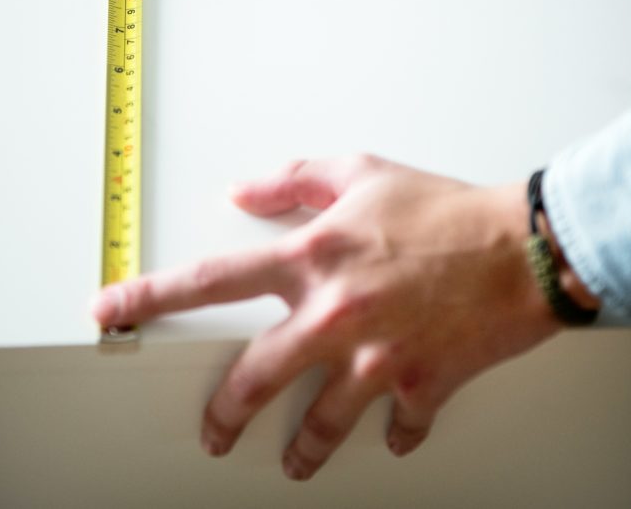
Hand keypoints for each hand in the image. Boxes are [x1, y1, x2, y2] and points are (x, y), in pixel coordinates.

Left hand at [92, 154, 559, 479]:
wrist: (519, 248)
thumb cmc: (442, 208)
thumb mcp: (360, 171)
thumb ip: (292, 180)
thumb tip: (242, 192)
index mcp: (312, 259)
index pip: (212, 279)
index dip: (151, 295)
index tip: (111, 311)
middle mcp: (332, 316)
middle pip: (253, 379)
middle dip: (224, 414)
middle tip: (213, 431)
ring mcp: (373, 359)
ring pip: (317, 427)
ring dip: (302, 450)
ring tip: (292, 460)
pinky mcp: (417, 387)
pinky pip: (396, 428)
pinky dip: (392, 434)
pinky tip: (389, 436)